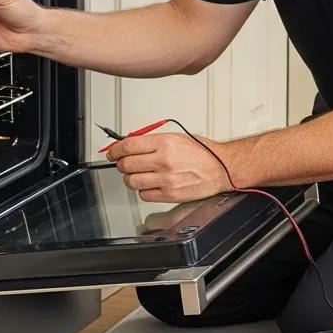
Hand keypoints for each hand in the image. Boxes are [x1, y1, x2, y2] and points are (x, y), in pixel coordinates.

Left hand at [106, 132, 230, 202]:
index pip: (128, 146)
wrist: (220, 168)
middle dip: (121, 163)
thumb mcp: (177, 137)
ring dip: (130, 177)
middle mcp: (164, 161)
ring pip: (132, 181)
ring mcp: (166, 180)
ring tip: (138, 173)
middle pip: (126, 165)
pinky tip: (151, 183)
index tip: (112, 151)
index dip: (115, 149)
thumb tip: (130, 144)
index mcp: (165, 143)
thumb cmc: (202, 152)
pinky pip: (144, 195)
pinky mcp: (170, 195)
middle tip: (123, 162)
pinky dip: (143, 190)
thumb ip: (152, 140)